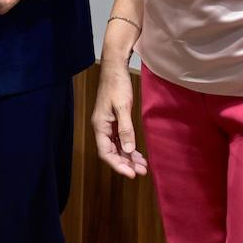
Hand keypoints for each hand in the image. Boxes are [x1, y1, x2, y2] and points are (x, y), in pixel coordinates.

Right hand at [91, 59, 148, 177]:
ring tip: (143, 166)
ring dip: (128, 157)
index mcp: (100, 125)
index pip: (106, 153)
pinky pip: (120, 139)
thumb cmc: (117, 85)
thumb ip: (125, 129)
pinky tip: (137, 153)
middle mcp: (102, 127)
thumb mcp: (123, 107)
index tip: (132, 174)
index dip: (118, 165)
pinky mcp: (114, 120)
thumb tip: (128, 150)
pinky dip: (128, 147)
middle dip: (125, 163)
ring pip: (116, 147)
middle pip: (111, 152)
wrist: (115, 68)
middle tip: (142, 171)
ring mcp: (107, 124)